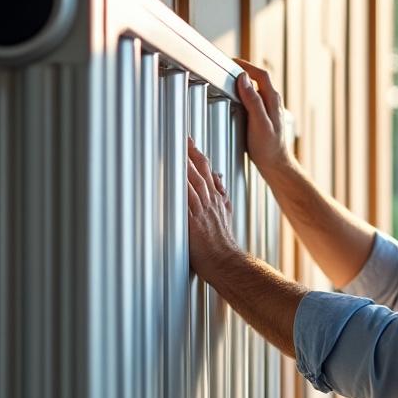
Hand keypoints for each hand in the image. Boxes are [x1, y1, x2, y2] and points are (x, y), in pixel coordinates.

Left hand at [186, 136, 237, 280]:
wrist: (225, 260)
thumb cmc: (222, 241)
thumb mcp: (226, 211)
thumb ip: (221, 193)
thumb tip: (218, 177)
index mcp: (215, 198)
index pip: (206, 170)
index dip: (196, 154)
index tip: (187, 140)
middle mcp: (209, 201)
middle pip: (199, 171)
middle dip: (188, 153)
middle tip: (178, 137)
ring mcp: (201, 210)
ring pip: (193, 182)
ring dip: (184, 166)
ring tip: (173, 151)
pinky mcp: (193, 221)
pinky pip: (185, 201)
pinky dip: (179, 188)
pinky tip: (172, 178)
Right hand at [232, 58, 291, 173]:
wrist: (274, 163)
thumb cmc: (268, 147)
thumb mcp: (259, 122)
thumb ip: (253, 101)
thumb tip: (244, 80)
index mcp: (273, 100)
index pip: (261, 74)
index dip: (246, 65)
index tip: (232, 62)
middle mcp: (273, 102)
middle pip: (259, 79)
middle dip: (244, 71)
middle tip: (228, 68)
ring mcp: (269, 108)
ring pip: (257, 88)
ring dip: (244, 82)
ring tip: (230, 80)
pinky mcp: (264, 116)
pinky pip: (254, 98)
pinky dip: (245, 93)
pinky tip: (237, 99)